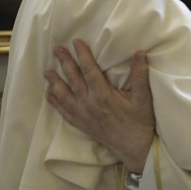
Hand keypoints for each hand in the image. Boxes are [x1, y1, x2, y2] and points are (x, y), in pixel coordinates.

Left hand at [44, 39, 154, 172]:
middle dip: (65, 62)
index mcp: (103, 95)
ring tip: (47, 71)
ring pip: (64, 95)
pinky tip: (50, 95)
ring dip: (55, 82)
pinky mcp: (81, 124)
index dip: (82, 55)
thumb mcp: (144, 98)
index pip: (89, 70)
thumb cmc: (140, 122)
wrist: (135, 147)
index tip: (76, 42)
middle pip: (73, 79)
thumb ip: (140, 75)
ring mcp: (83, 115)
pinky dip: (56, 102)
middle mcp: (89, 104)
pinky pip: (64, 111)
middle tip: (56, 49)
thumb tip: (140, 52)